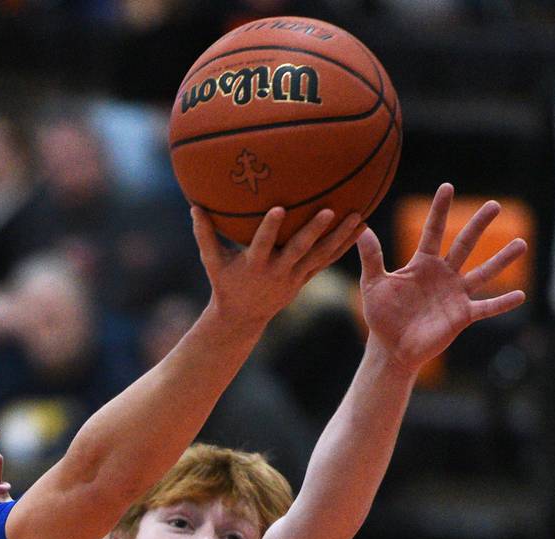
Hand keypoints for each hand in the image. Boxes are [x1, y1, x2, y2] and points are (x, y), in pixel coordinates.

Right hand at [192, 206, 363, 330]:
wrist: (243, 317)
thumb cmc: (225, 284)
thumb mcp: (212, 262)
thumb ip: (204, 235)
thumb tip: (193, 206)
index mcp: (255, 265)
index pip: (263, 244)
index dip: (270, 228)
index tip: (278, 208)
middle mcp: (278, 271)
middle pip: (299, 250)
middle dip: (314, 231)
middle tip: (329, 211)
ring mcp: (295, 276)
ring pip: (320, 256)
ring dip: (340, 237)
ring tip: (358, 216)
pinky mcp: (304, 278)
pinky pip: (327, 260)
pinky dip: (343, 246)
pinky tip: (361, 228)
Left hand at [357, 184, 525, 374]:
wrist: (391, 348)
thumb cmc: (382, 316)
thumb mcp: (373, 284)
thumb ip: (371, 258)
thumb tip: (360, 228)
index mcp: (423, 263)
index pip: (433, 231)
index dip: (439, 210)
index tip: (447, 186)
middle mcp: (444, 274)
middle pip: (464, 244)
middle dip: (478, 225)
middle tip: (494, 205)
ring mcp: (455, 294)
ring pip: (483, 273)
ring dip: (502, 259)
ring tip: (522, 244)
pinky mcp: (462, 315)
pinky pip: (486, 307)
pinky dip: (502, 303)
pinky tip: (521, 295)